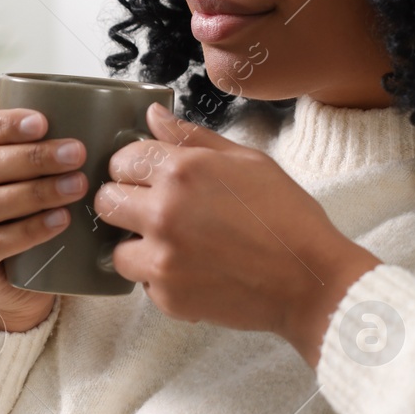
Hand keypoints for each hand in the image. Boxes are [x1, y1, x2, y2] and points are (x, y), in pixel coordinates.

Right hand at [0, 86, 86, 332]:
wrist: (18, 283)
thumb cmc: (23, 217)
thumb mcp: (21, 175)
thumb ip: (11, 136)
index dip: (5, 124)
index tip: (44, 121)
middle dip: (33, 157)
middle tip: (76, 153)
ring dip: (37, 191)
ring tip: (77, 186)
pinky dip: (30, 230)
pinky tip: (60, 220)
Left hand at [94, 101, 381, 365]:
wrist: (309, 279)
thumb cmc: (286, 216)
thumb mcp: (246, 161)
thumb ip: (192, 137)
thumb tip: (153, 116)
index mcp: (182, 171)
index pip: (122, 160)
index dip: (134, 166)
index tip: (148, 176)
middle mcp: (163, 214)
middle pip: (105, 201)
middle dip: (123, 201)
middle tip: (152, 209)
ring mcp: (162, 259)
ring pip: (116, 249)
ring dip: (138, 245)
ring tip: (173, 245)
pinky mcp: (168, 297)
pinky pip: (144, 283)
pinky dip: (162, 278)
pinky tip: (193, 269)